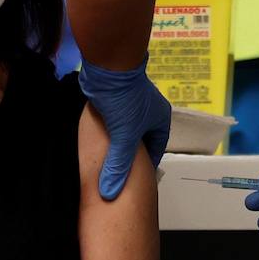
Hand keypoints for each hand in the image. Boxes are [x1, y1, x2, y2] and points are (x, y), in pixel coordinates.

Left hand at [79, 56, 171, 199]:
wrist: (107, 66)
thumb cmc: (124, 99)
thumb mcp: (124, 137)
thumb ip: (118, 166)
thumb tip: (110, 193)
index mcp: (160, 118)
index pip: (157, 147)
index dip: (147, 163)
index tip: (138, 177)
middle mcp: (149, 110)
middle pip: (142, 139)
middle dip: (132, 154)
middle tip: (122, 170)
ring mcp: (133, 102)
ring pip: (126, 128)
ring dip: (119, 141)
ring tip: (109, 157)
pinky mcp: (116, 97)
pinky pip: (114, 119)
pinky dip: (108, 130)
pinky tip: (98, 139)